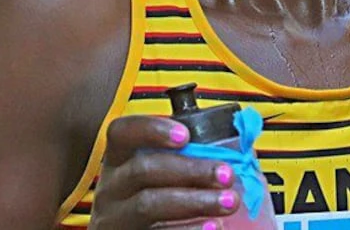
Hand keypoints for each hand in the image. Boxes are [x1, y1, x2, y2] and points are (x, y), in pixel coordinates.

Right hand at [89, 115, 239, 229]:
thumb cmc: (155, 202)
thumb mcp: (157, 177)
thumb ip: (185, 160)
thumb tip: (237, 149)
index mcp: (119, 161)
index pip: (122, 133)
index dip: (152, 129)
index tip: (186, 135)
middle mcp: (112, 187)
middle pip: (143, 170)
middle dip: (189, 170)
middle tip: (226, 175)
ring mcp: (115, 218)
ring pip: (148, 205)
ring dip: (194, 201)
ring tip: (229, 201)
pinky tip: (213, 227)